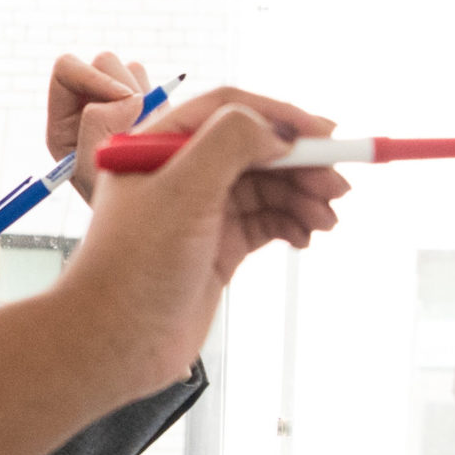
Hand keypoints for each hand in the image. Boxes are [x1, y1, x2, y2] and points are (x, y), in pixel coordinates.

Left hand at [45, 51, 152, 203]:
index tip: (126, 100)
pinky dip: (165, 102)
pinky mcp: (149, 110)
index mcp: (63, 123)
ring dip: (147, 95)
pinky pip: (157, 84)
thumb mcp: (94, 170)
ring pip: (132, 69)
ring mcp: (118, 107)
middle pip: (102, 62)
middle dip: (126, 85)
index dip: (95, 77)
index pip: (66, 70)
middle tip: (145, 118)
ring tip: (153, 131)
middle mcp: (87, 109)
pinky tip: (165, 131)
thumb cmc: (116, 205)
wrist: (154, 220)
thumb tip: (127, 99)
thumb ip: (98, 127)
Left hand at [59, 84, 347, 401]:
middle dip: (300, 164)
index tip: (326, 134)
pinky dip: (291, 224)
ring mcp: (199, 211)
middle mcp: (178, 173)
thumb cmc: (134, 267)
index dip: (280, 118)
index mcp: (158, 145)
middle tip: (338, 187)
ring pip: (266, 187)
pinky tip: (306, 237)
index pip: (229, 110)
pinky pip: (265, 222)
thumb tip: (277, 129)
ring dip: (302, 197)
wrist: (116, 344)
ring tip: (327, 220)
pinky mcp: (216, 248)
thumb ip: (229, 143)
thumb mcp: (183, 191)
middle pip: (255, 149)